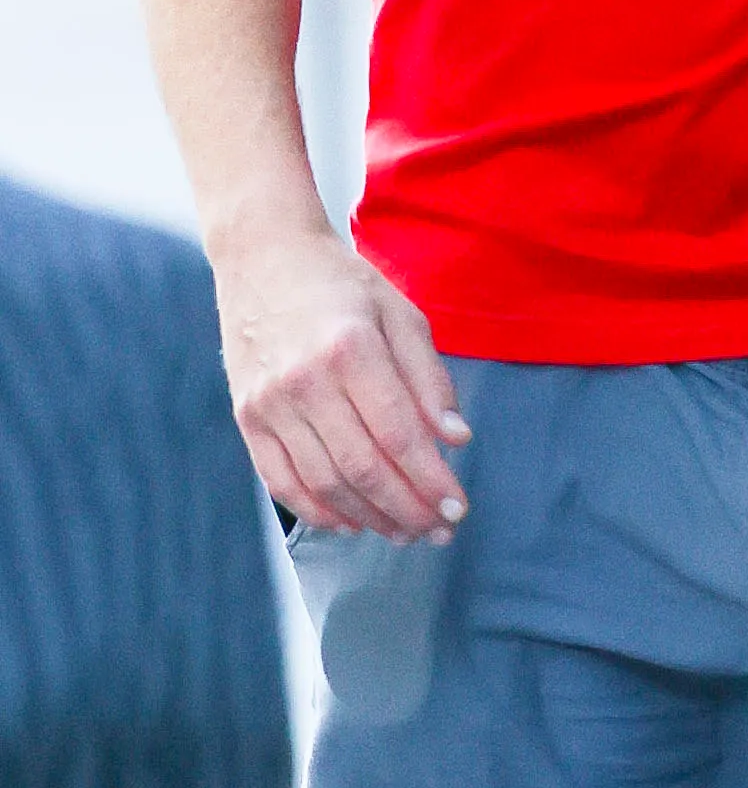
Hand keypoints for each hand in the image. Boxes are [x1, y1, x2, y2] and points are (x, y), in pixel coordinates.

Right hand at [216, 230, 471, 540]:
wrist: (262, 255)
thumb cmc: (340, 282)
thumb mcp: (399, 312)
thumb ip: (429, 377)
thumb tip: (456, 438)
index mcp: (349, 348)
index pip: (398, 433)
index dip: (431, 478)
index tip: (459, 506)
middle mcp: (304, 380)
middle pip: (363, 468)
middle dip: (408, 509)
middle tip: (440, 530)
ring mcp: (269, 403)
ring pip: (324, 483)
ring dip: (370, 518)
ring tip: (405, 532)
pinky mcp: (248, 417)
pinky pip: (282, 481)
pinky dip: (319, 511)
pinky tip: (351, 524)